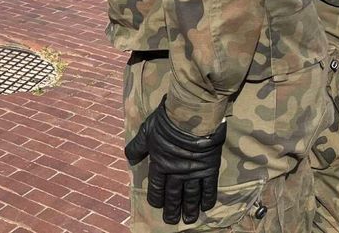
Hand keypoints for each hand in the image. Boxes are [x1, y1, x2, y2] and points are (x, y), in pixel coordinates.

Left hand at [125, 98, 226, 225]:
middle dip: (172, 209)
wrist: (192, 117)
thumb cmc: (167, 122)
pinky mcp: (209, 169)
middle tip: (171, 221)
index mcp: (160, 164)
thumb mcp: (146, 132)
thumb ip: (137, 147)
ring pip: (191, 196)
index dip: (157, 198)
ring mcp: (194, 173)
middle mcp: (176, 173)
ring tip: (189, 219)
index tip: (157, 206)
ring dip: (190, 209)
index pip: (156, 187)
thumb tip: (129, 158)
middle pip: (174, 195)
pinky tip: (206, 207)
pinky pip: (209, 188)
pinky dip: (207, 199)